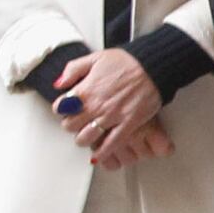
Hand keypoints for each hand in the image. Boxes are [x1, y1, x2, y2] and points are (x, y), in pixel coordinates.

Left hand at [57, 48, 167, 166]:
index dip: (62, 108)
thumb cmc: (128, 61)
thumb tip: (59, 83)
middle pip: (70, 126)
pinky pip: (112, 144)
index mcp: (85, 89)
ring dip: (84, 139)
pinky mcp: (128, 124)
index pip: (60, 108)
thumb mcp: (95, 58)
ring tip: (87, 136)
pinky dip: (103, 152)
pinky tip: (98, 155)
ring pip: (86, 138)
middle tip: (77, 122)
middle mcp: (96, 105)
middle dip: (71, 124)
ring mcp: (111, 117)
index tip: (67, 108)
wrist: (153, 66)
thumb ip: (73, 69)